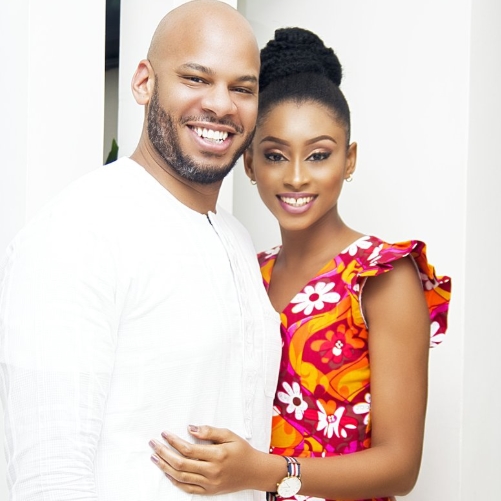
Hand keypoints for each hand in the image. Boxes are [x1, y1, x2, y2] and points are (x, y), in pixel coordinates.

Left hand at [149, 425, 263, 494]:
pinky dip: (174, 481)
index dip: (174, 441)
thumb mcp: (229, 435)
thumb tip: (191, 429)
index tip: (165, 433)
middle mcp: (211, 471)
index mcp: (217, 455)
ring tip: (155, 457)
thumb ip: (210, 431)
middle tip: (153, 444)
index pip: (188, 449)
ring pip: (180, 477)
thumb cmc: (242, 450)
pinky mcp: (208, 491)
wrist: (254, 471)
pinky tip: (167, 471)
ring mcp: (209, 483)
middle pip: (180, 463)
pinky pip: (187, 488)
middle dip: (164, 452)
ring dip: (165, 466)